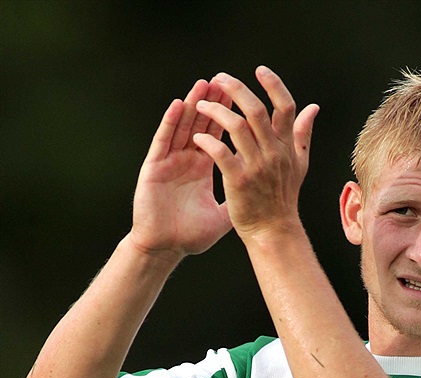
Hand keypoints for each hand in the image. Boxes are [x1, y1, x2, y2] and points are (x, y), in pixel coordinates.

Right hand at [129, 79, 234, 259]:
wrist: (165, 249)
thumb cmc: (190, 236)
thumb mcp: (223, 216)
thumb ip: (238, 197)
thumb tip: (261, 190)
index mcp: (202, 168)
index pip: (218, 135)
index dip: (227, 116)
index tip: (240, 97)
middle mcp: (186, 160)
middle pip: (201, 124)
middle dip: (213, 103)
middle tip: (225, 81)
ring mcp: (169, 161)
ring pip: (183, 127)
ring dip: (193, 105)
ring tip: (204, 84)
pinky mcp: (154, 167)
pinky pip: (163, 141)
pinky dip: (170, 123)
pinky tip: (178, 106)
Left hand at [191, 67, 318, 240]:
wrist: (273, 232)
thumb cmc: (283, 198)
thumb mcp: (299, 165)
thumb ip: (303, 134)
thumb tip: (313, 108)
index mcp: (287, 147)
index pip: (285, 107)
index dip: (273, 85)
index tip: (259, 70)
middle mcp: (274, 153)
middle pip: (256, 110)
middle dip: (236, 89)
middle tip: (219, 78)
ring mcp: (257, 167)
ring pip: (236, 127)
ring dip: (216, 111)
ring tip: (201, 105)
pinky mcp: (239, 182)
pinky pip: (221, 153)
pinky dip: (208, 141)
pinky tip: (198, 137)